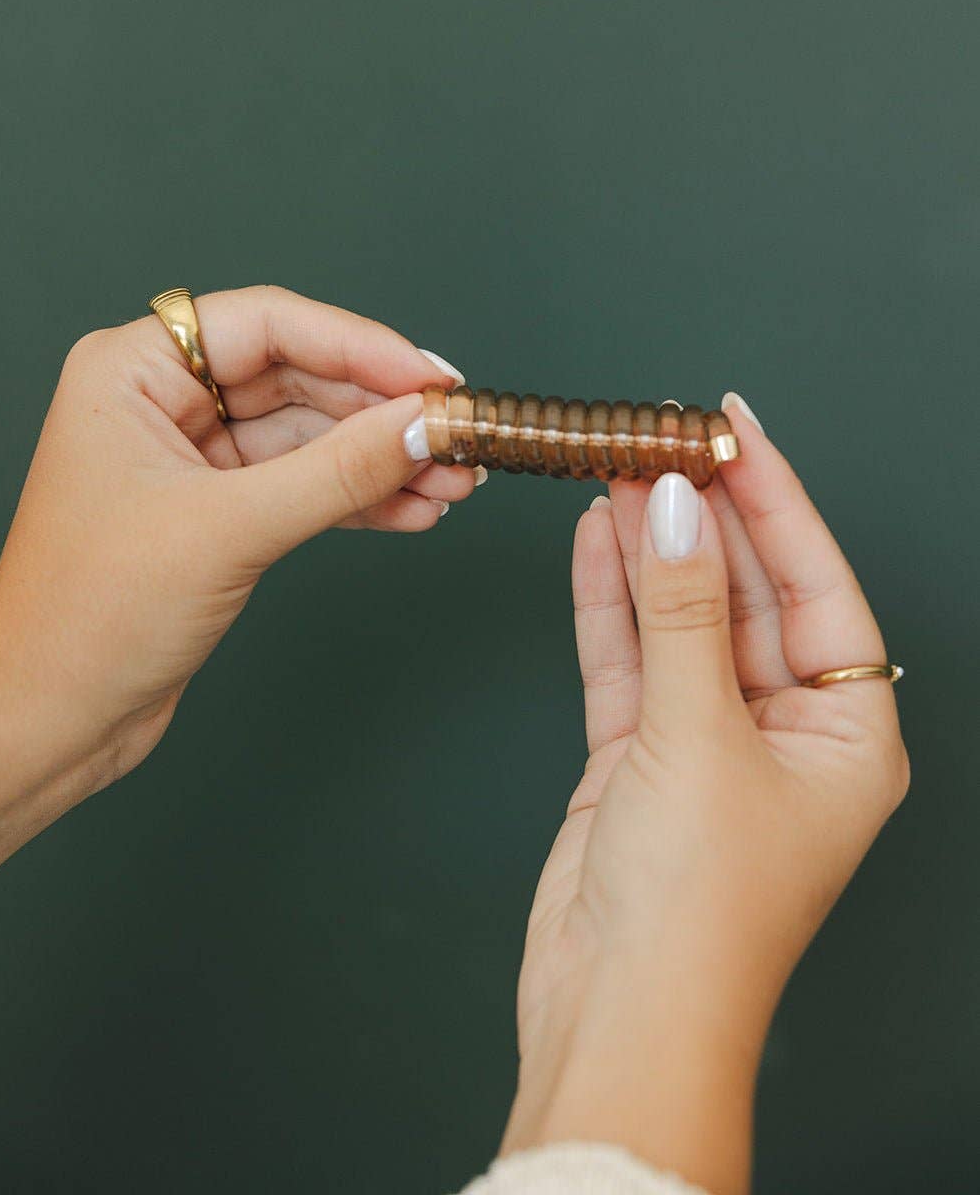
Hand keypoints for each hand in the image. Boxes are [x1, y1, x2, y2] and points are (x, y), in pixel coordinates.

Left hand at [0, 285, 472, 934]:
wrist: (50, 720)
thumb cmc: (88, 617)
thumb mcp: (229, 529)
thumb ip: (337, 472)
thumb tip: (424, 427)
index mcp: (131, 370)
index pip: (268, 325)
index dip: (360, 346)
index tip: (433, 379)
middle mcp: (159, 401)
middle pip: (298, 377)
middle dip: (382, 413)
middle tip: (457, 434)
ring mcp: (189, 458)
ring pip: (309, 437)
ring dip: (381, 460)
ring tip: (454, 481)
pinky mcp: (215, 513)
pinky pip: (303, 485)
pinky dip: (357, 498)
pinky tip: (413, 510)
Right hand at [500, 397, 908, 1194]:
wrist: (618, 1016)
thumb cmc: (700, 916)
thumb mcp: (700, 737)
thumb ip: (684, 612)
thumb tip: (680, 505)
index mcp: (848, 734)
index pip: (816, 584)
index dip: (777, 499)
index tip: (733, 427)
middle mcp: (785, 732)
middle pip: (744, 592)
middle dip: (703, 516)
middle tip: (660, 436)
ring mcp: (707, 742)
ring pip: (680, 616)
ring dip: (650, 546)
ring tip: (618, 465)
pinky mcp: (640, 755)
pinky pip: (630, 655)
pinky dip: (610, 598)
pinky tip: (595, 538)